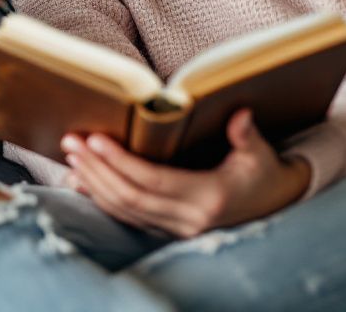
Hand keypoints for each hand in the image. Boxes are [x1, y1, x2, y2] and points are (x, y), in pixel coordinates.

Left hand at [61, 109, 309, 237]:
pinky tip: (79, 182)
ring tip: (70, 155)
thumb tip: (240, 115)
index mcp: (209, 198)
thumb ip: (247, 135)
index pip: (153, 181)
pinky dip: (101, 200)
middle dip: (96, 170)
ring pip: (125, 210)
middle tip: (71, 141)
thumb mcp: (260, 153)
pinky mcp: (168, 230)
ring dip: (94, 183)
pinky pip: (128, 218)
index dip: (121, 162)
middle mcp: (188, 220)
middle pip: (130, 197)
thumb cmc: (264, 172)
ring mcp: (177, 230)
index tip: (96, 139)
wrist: (274, 204)